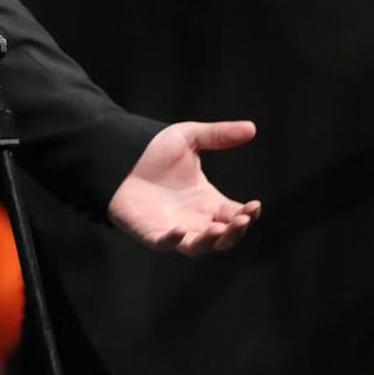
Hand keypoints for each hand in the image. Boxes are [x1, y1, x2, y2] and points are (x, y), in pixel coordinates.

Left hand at [107, 121, 261, 255]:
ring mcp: (172, 228)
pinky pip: (163, 244)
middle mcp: (194, 219)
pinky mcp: (149, 232)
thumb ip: (219, 135)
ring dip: (210, 241)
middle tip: (243, 219)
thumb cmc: (154, 150)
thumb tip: (252, 128)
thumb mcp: (189, 137)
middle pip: (223, 238)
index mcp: (207, 201)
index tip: (255, 206)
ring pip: (198, 247)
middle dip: (236, 232)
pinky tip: (179, 231)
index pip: (234, 214)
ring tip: (220, 229)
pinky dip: (172, 242)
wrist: (118, 155)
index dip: (247, 214)